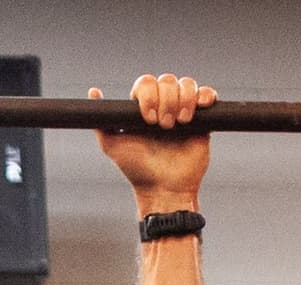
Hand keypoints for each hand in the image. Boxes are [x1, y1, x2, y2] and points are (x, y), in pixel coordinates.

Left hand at [91, 74, 215, 207]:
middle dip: (166, 100)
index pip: (146, 83)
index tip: (148, 118)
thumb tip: (93, 92)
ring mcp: (183, 110)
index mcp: (143, 108)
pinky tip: (198, 109)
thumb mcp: (112, 145)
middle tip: (163, 126)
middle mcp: (163, 106)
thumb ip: (101, 121)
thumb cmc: (137, 169)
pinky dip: (204, 95)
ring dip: (183, 99)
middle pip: (167, 80)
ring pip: (187, 84)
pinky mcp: (203, 118)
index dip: (149, 95)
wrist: (164, 187)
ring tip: (179, 124)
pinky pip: (207, 94)